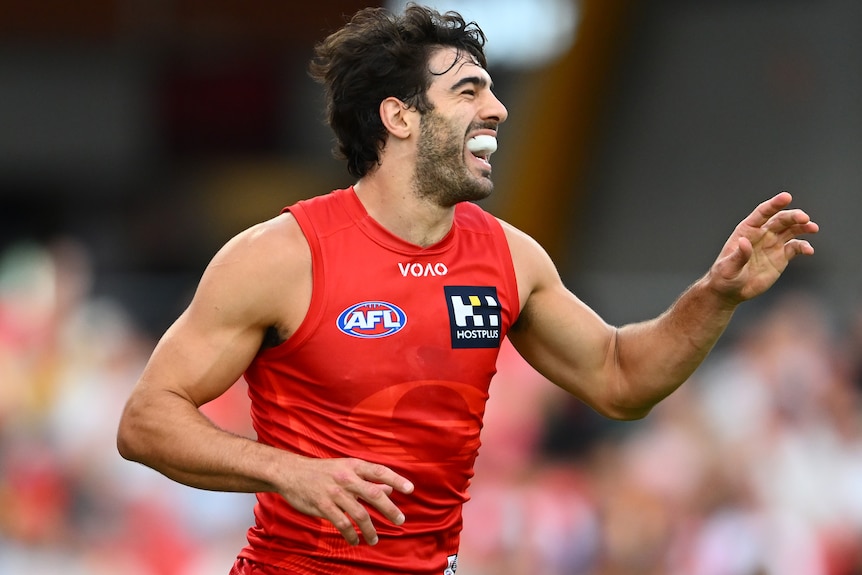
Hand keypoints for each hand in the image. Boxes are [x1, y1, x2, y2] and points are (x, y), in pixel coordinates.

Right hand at [277, 455, 414, 545]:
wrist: (291, 472)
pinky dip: (351, 535)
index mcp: (353, 466)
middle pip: (374, 494)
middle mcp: (346, 478)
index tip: (410, 489)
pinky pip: (342, 524)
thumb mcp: (346, 469)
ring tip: (375, 540)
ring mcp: (334, 492)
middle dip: (390, 509)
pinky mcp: (323, 506)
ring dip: (370, 530)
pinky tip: (355, 541)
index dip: (397, 479)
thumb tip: (390, 487)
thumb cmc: (322, 471)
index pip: (380, 471)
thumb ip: (368, 479)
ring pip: (359, 514)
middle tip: (400, 520)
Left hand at [709, 191, 818, 303]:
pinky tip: (809, 251)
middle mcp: (762, 234)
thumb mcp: (728, 267)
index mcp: (746, 231)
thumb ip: (738, 255)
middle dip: (793, 216)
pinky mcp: (781, 257)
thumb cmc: (724, 277)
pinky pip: (795, 248)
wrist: (731, 291)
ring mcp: (772, 244)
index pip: (762, 213)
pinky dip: (803, 247)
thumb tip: (745, 242)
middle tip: (804, 218)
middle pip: (780, 220)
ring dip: (802, 227)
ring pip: (791, 230)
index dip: (774, 204)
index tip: (786, 197)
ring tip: (812, 228)